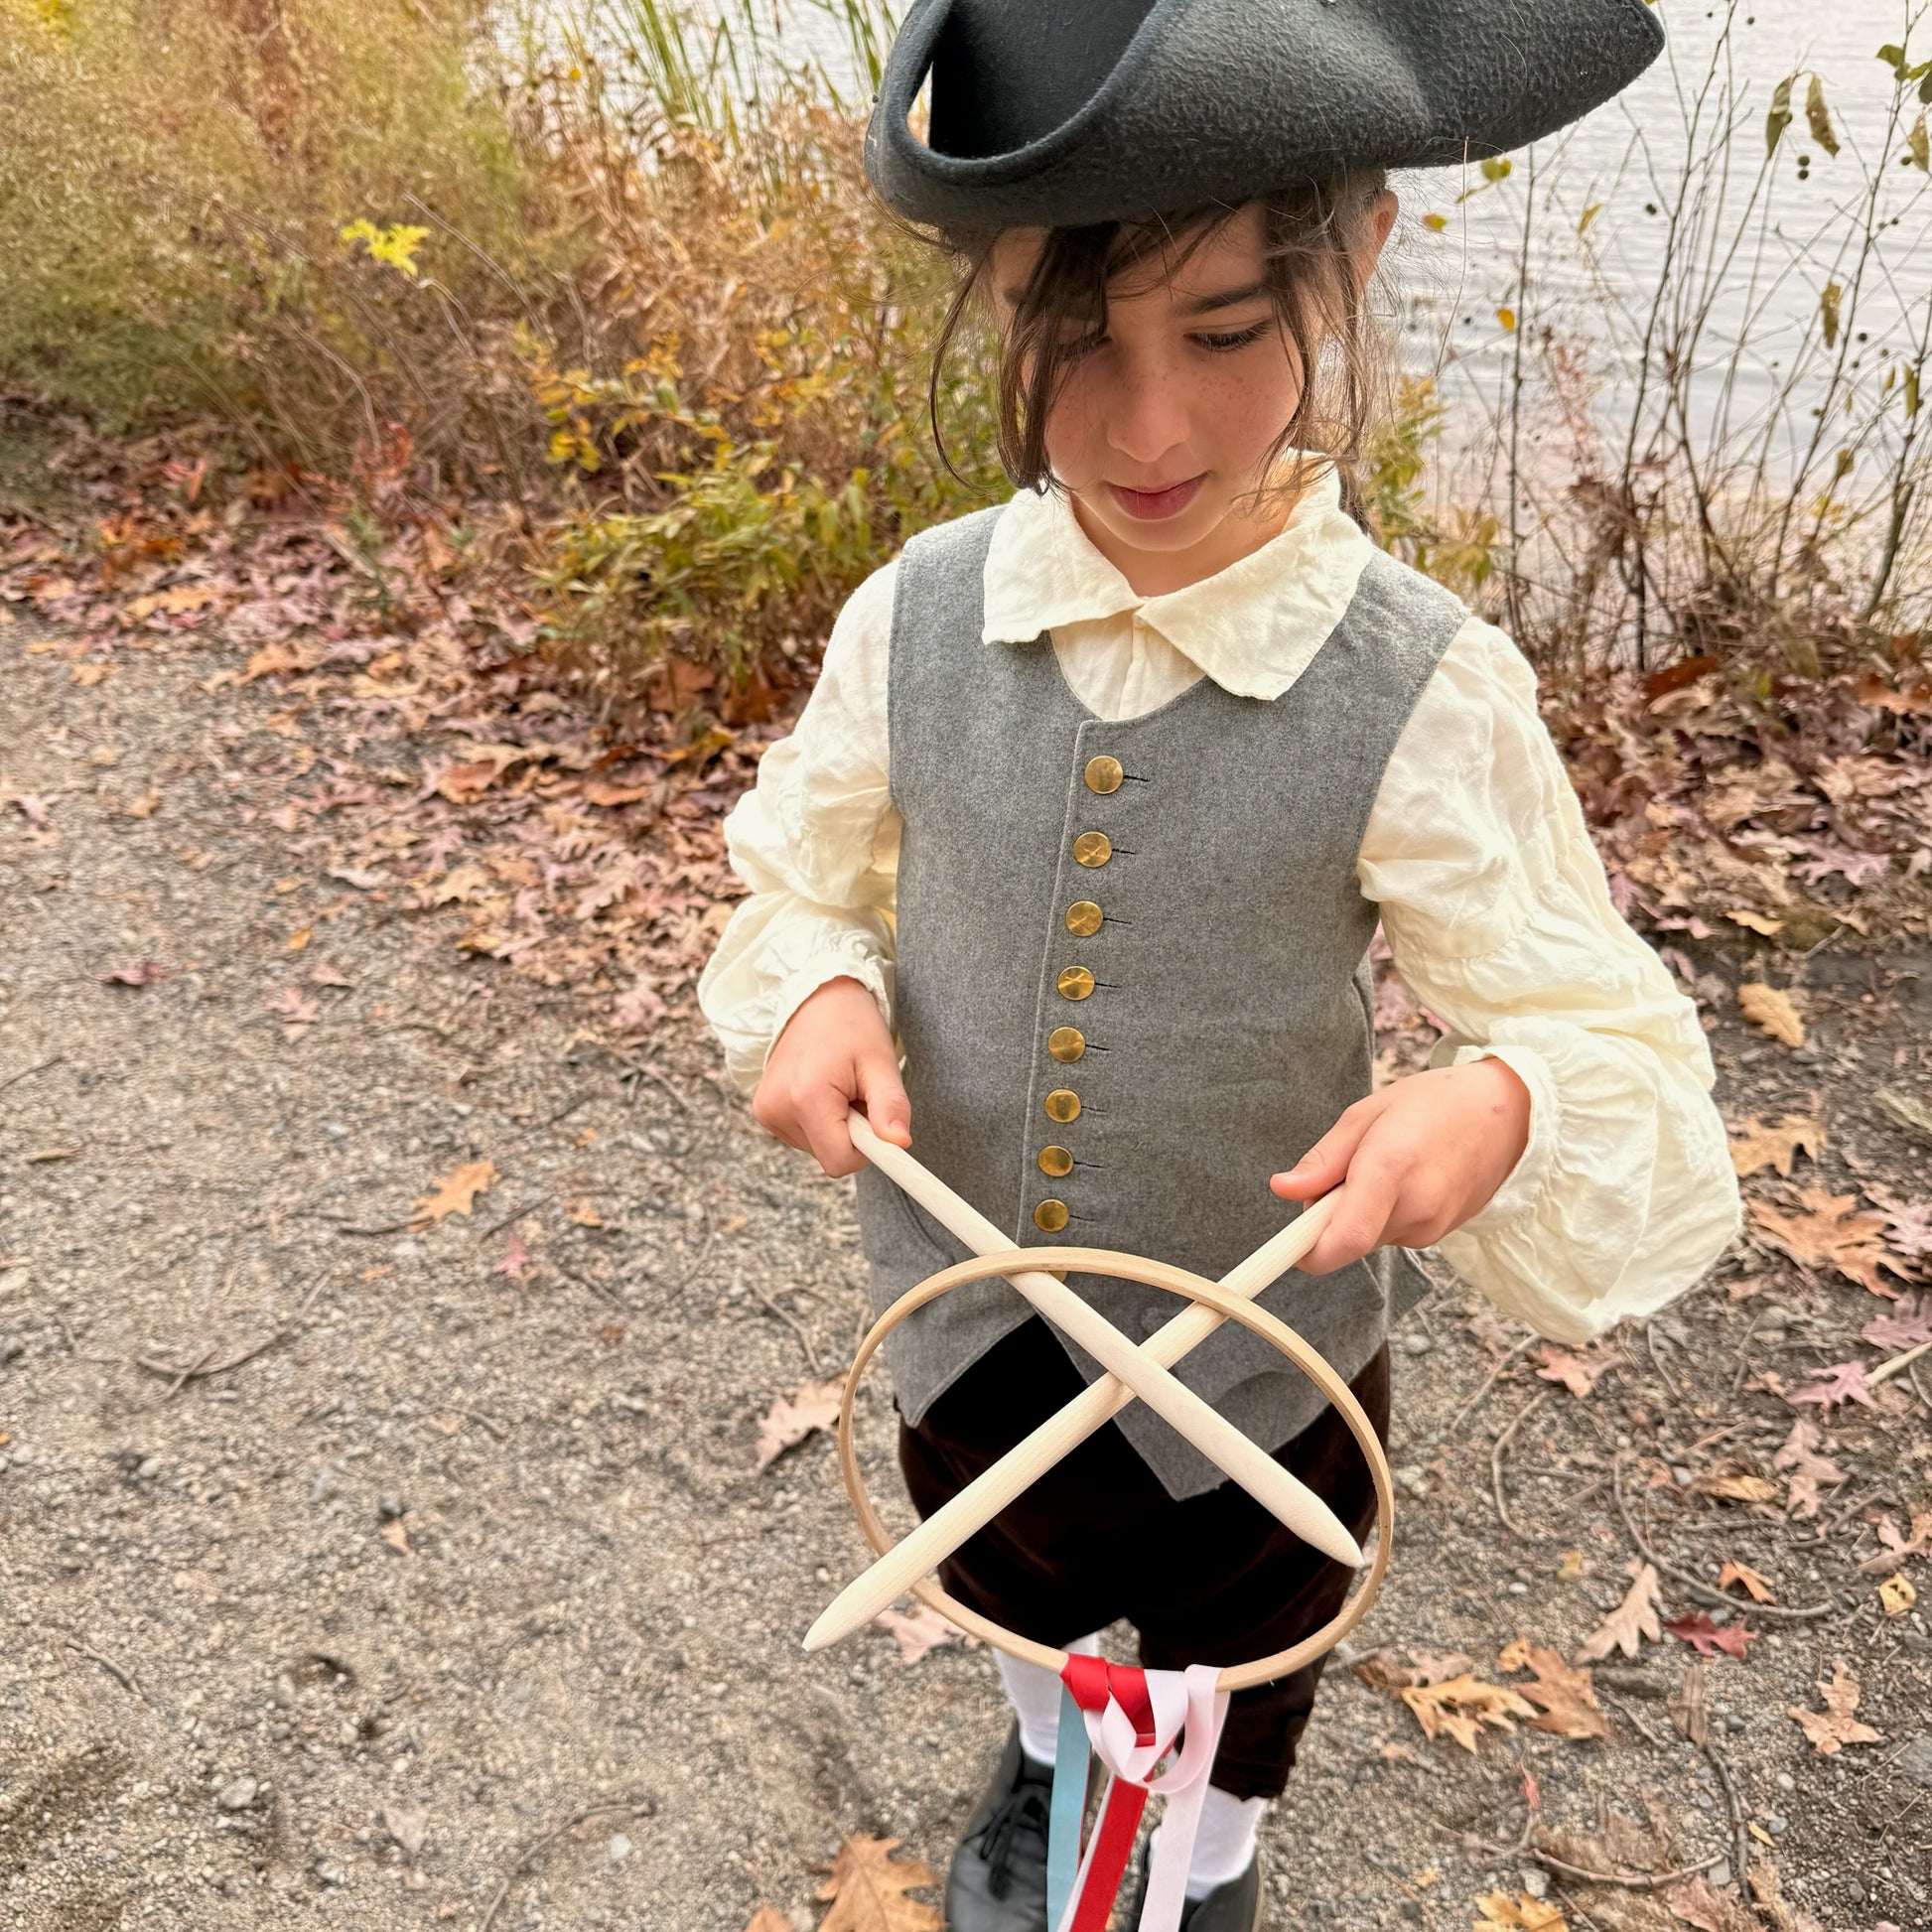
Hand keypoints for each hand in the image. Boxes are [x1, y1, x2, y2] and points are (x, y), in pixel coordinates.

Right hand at [750, 976, 910, 1177]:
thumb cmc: (853, 1026)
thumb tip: (899, 1144)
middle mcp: (777, 1108)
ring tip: (839, 1086)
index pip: (840, 1162)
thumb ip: (891, 1107)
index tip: (879, 1124)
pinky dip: (820, 1120)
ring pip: (817, 1148)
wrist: (818, 998)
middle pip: (829, 1156)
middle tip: (856, 1092)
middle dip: (852, 1132)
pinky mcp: (764, 1110)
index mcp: (805, 1097)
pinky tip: (822, 1089)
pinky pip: (803, 1136)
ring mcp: (766, 1111)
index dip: (867, 1149)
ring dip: (836, 1125)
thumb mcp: (880, 1063)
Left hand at [1269, 1059, 1530, 1275]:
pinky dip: (1381, 1214)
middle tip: (1340, 1172)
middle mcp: (1414, 1208)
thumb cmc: (1436, 1104)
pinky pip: (1389, 1234)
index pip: (1344, 1239)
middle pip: (1345, 1239)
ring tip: (1383, 1166)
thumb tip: (1284, 1189)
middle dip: (1326, 1216)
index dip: (1306, 1252)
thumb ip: (1324, 1159)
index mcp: (1390, 1168)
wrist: (1510, 1116)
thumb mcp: (1368, 1113)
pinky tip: (1404, 1180)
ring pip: (1365, 1237)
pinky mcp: (1438, 1236)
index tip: (1284, 1247)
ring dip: (1356, 1212)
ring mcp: (1431, 1228)